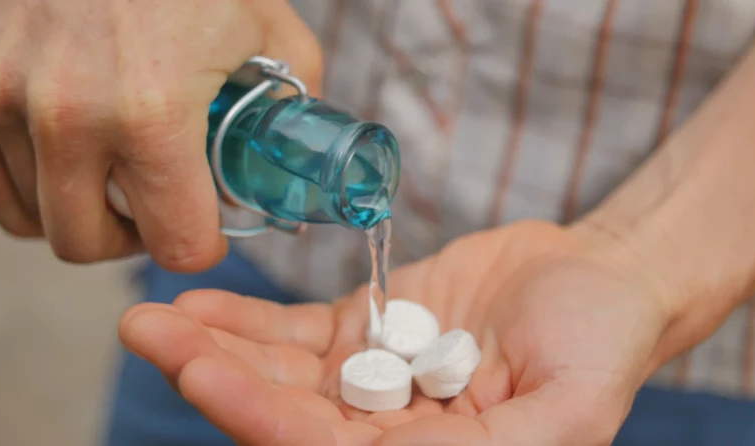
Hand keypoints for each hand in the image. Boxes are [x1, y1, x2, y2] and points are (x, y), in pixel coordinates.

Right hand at [0, 0, 321, 270]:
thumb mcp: (265, 23)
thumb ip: (292, 93)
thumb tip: (298, 142)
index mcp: (151, 112)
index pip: (177, 243)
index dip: (203, 245)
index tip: (210, 230)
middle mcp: (64, 116)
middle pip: (87, 245)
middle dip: (133, 239)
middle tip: (158, 212)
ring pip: (31, 217)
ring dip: (78, 210)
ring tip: (113, 177)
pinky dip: (26, 183)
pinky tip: (65, 156)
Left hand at [119, 221, 673, 444]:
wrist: (596, 277)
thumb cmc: (601, 342)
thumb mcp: (569, 407)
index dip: (267, 420)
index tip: (207, 378)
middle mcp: (389, 430)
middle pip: (287, 415)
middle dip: (218, 379)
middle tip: (155, 337)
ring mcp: (369, 378)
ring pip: (278, 372)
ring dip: (215, 347)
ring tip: (153, 318)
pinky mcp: (364, 329)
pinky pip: (293, 332)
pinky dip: (245, 320)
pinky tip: (198, 306)